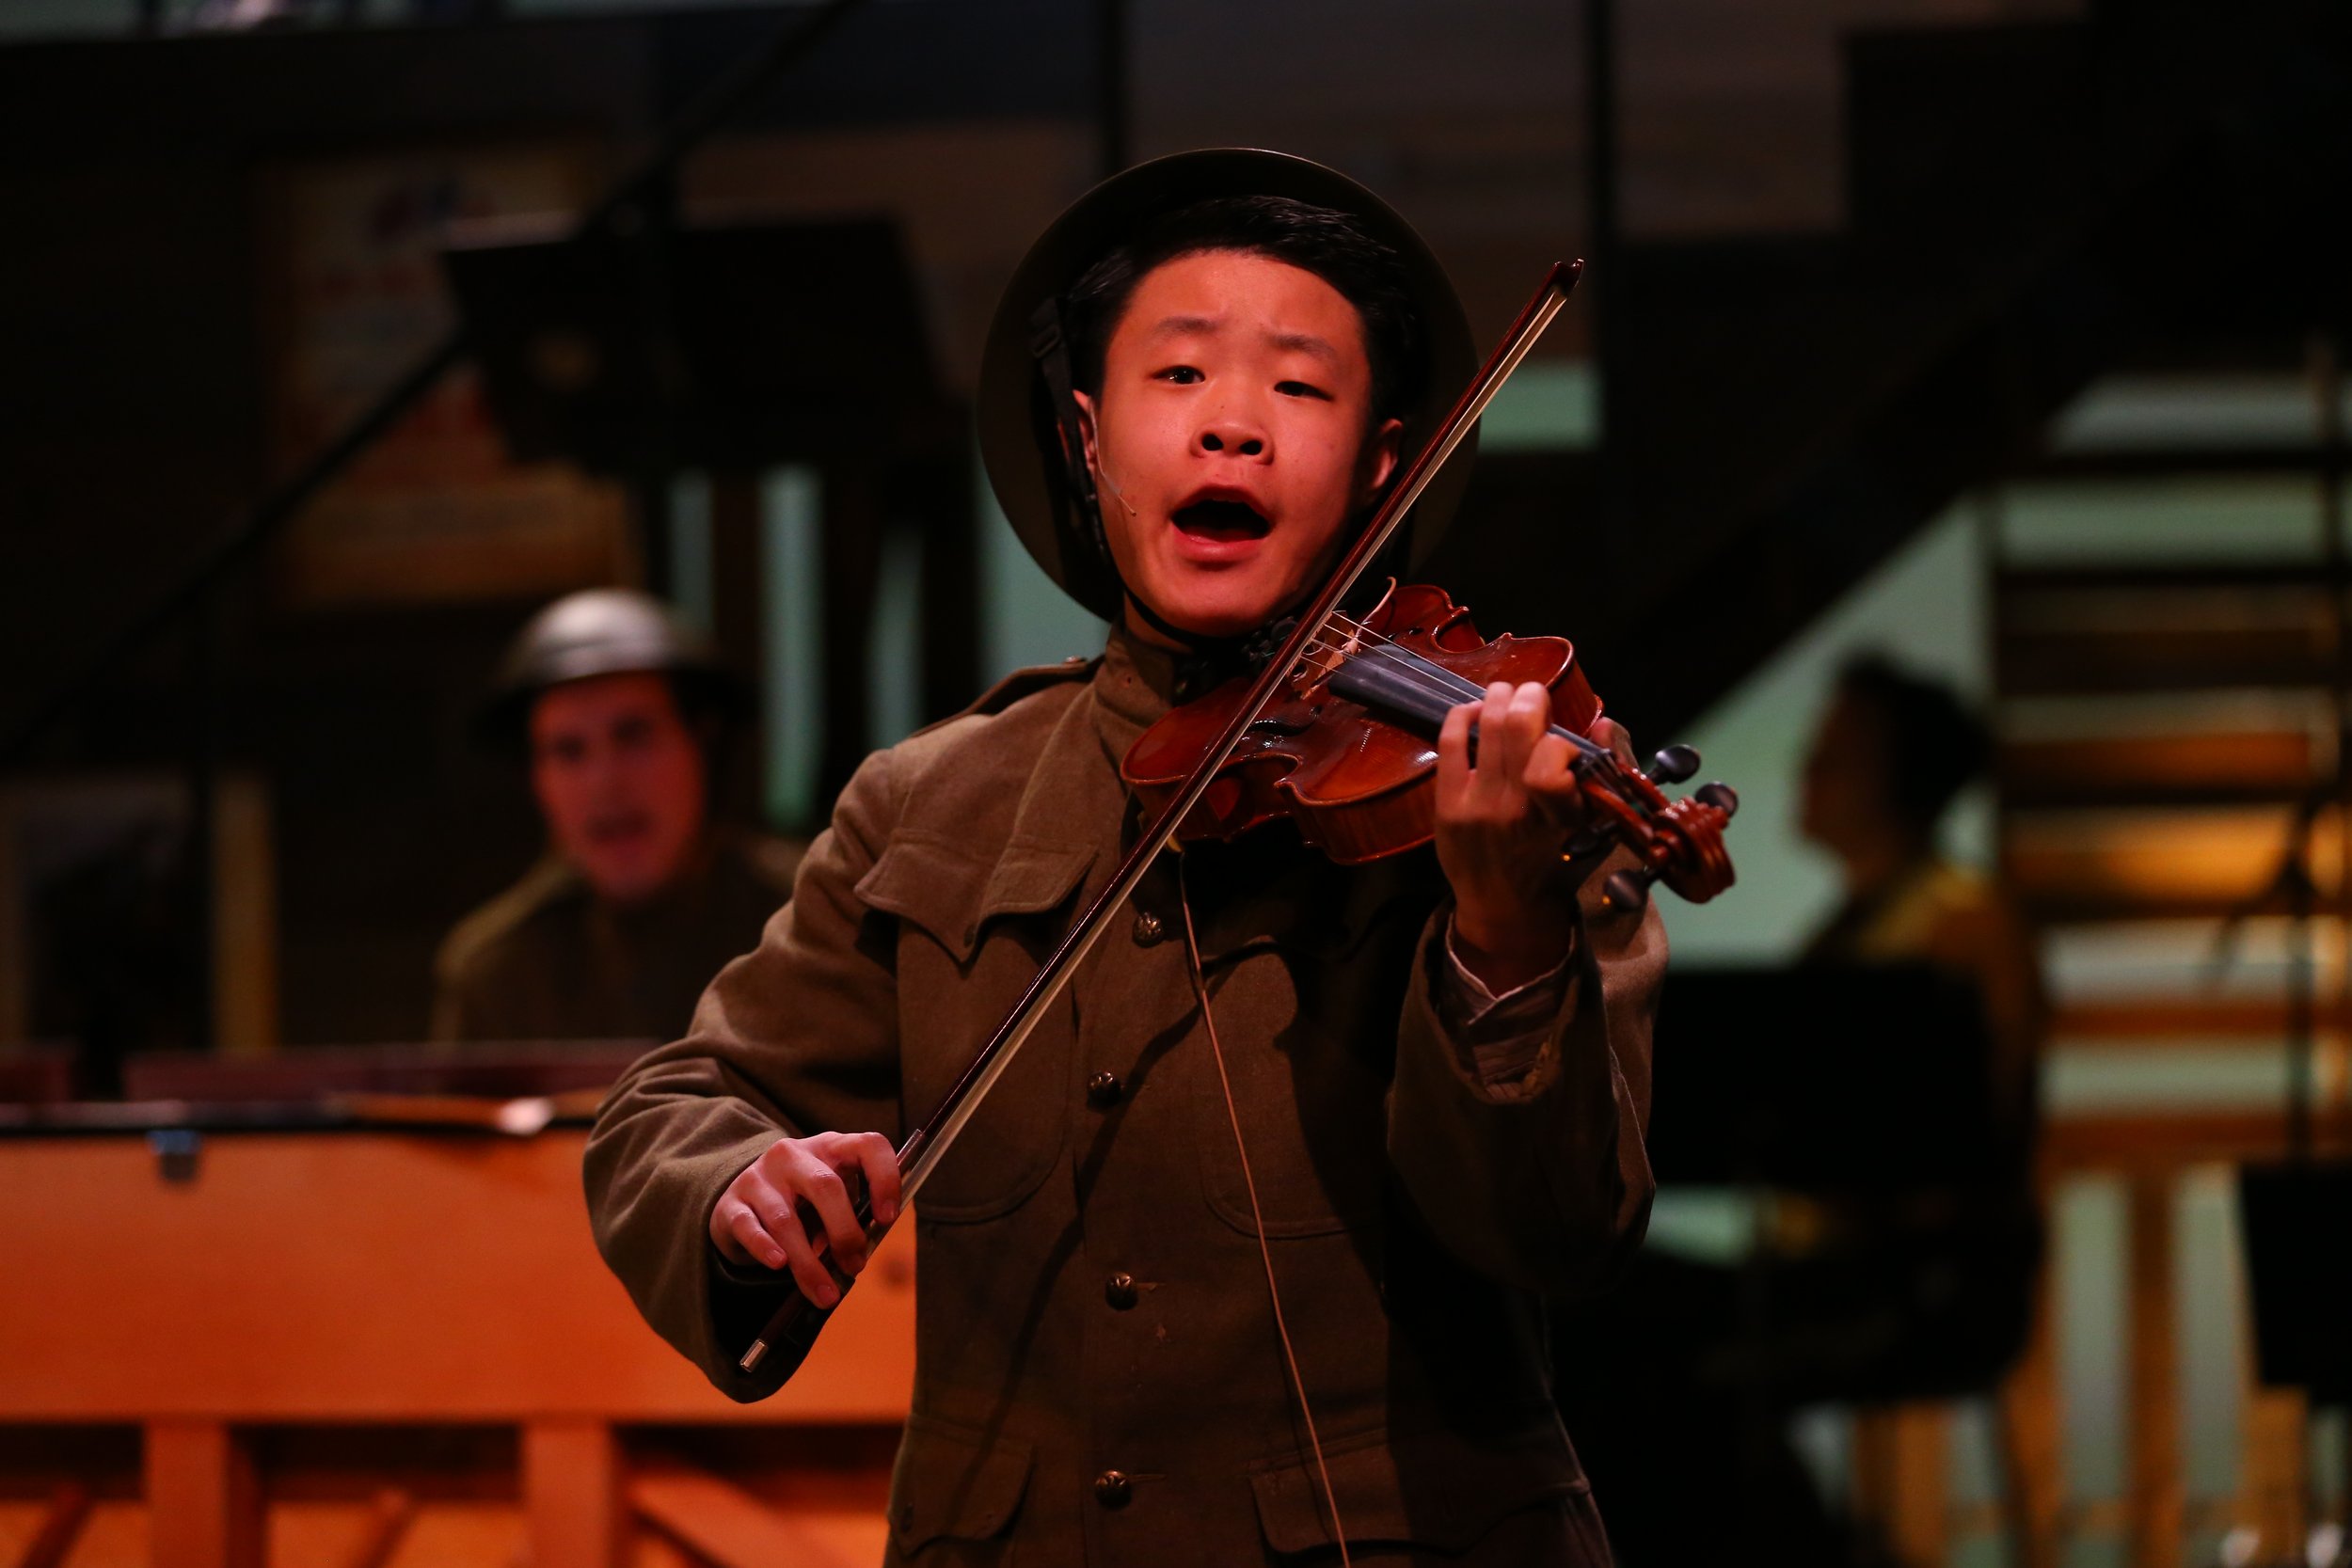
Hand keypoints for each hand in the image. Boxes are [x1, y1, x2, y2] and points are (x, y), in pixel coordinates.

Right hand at [709, 1130, 900, 1307]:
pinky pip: (749, 1228)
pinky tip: (779, 1266)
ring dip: (809, 1262)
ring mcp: (759, 1177)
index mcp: (830, 1147)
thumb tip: (860, 1255)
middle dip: (845, 1233)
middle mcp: (793, 1155)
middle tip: (855, 1266)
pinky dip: (765, 1249)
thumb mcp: (830, 1199)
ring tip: (826, 1293)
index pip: (867, 1145)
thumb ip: (850, 1216)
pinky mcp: (731, 1203)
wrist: (742, 1203)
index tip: (888, 1219)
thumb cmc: (801, 1203)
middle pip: (825, 1186)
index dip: (884, 1179)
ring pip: (786, 1219)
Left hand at [1434, 681, 1618, 991]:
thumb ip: (1601, 775)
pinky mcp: (1448, 806)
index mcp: (1560, 815)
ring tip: (1506, 692)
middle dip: (1530, 697)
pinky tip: (1474, 711)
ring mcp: (1480, 805)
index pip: (1557, 759)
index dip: (1561, 741)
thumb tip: (1602, 722)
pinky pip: (1452, 743)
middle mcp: (1518, 808)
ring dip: (1499, 697)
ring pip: (1489, 727)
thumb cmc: (1553, 864)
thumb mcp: (1591, 828)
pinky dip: (1463, 716)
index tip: (1563, 742)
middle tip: (1533, 693)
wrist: (1503, 907)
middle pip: (1519, 728)